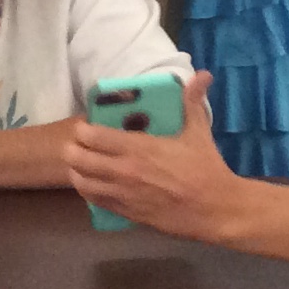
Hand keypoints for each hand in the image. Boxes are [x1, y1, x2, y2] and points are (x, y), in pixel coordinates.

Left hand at [63, 72, 228, 228]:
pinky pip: (96, 202)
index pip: (93, 136)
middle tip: (77, 144)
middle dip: (73, 149)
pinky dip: (89, 192)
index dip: (83, 130)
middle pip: (79, 159)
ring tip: (79, 165)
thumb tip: (203, 75)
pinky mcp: (127, 213)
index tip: (85, 126)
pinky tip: (92, 185)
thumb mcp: (198, 132)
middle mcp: (124, 171)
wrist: (215, 209)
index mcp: (138, 148)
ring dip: (77, 172)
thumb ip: (192, 102)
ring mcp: (123, 194)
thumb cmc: (206, 168)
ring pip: (83, 183)